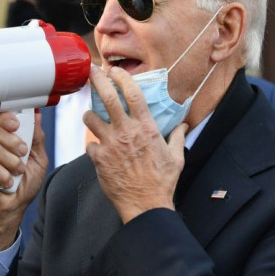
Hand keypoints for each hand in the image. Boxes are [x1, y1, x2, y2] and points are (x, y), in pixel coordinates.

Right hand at [0, 110, 48, 251]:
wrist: (13, 206)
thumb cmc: (24, 182)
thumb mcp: (38, 158)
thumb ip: (36, 137)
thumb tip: (37, 115)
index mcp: (1, 135)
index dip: (6, 118)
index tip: (17, 125)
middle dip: (12, 140)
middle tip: (23, 153)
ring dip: (9, 159)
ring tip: (19, 171)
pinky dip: (1, 173)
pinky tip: (8, 181)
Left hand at [84, 66, 186, 222]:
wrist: (145, 205)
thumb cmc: (162, 181)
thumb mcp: (176, 157)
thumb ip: (178, 137)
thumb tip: (184, 125)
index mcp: (146, 127)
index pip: (132, 93)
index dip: (122, 77)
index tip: (115, 70)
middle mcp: (126, 132)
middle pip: (107, 98)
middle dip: (97, 80)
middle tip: (91, 72)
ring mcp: (110, 144)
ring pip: (91, 118)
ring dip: (90, 114)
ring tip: (91, 115)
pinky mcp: (99, 159)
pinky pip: (90, 144)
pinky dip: (93, 144)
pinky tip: (98, 148)